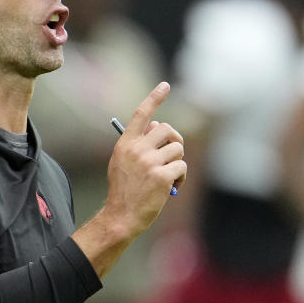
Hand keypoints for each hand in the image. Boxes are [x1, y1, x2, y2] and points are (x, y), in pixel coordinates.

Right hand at [104, 82, 186, 238]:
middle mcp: (136, 149)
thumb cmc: (124, 190)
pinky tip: (172, 188)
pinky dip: (181, 178)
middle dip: (175, 141)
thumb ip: (139, 144)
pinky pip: (182, 167)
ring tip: (170, 176)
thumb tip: (159, 126)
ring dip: (178, 162)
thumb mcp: (124, 163)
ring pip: (178, 149)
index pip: (141, 114)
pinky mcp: (162, 176)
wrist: (121, 217)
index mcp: (124, 144)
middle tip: (173, 155)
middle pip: (167, 130)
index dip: (154, 97)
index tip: (165, 85)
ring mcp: (149, 162)